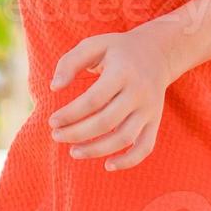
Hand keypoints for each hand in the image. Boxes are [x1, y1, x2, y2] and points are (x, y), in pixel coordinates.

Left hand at [47, 24, 171, 171]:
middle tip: (56, 136)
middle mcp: (138, 92)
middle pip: (106, 122)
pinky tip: (108, 165)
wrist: (158, 52)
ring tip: (73, 152)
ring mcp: (149, 109)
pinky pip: (145, 147)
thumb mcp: (93, 45)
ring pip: (124, 138)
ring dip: (97, 150)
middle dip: (77, 134)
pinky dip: (128, 161)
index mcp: (122, 72)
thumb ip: (70, 62)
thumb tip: (54, 87)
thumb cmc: (117, 50)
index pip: (93, 100)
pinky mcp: (155, 121)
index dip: (70, 114)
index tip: (52, 121)